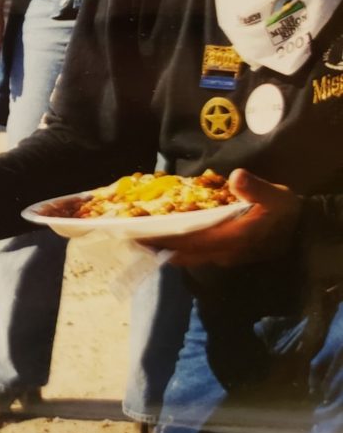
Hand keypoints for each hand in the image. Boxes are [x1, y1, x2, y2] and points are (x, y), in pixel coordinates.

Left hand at [140, 169, 300, 266]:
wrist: (301, 230)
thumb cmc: (284, 211)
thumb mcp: (277, 196)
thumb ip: (256, 189)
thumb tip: (236, 177)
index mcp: (232, 238)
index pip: (191, 241)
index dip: (165, 239)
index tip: (140, 234)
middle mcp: (224, 252)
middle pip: (184, 252)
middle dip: (158, 246)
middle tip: (132, 237)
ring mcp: (225, 256)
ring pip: (189, 256)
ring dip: (166, 249)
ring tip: (143, 239)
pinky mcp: (226, 254)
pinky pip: (197, 254)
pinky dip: (179, 248)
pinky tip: (167, 239)